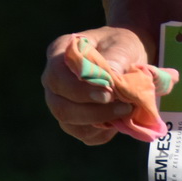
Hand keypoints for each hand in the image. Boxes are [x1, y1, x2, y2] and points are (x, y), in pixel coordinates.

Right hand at [41, 26, 144, 144]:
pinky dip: (105, 130)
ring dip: (101, 121)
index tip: (108, 93)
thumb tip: (108, 83)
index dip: (79, 90)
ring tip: (127, 110)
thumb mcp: (122, 46)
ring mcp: (61, 102)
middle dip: (92, 111)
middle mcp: (54, 80)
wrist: (127, 58)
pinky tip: (122, 117)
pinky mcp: (74, 121)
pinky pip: (85, 135)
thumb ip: (114, 61)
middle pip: (60, 106)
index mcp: (59, 53)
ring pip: (70, 124)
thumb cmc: (121, 46)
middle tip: (123, 106)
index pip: (57, 76)